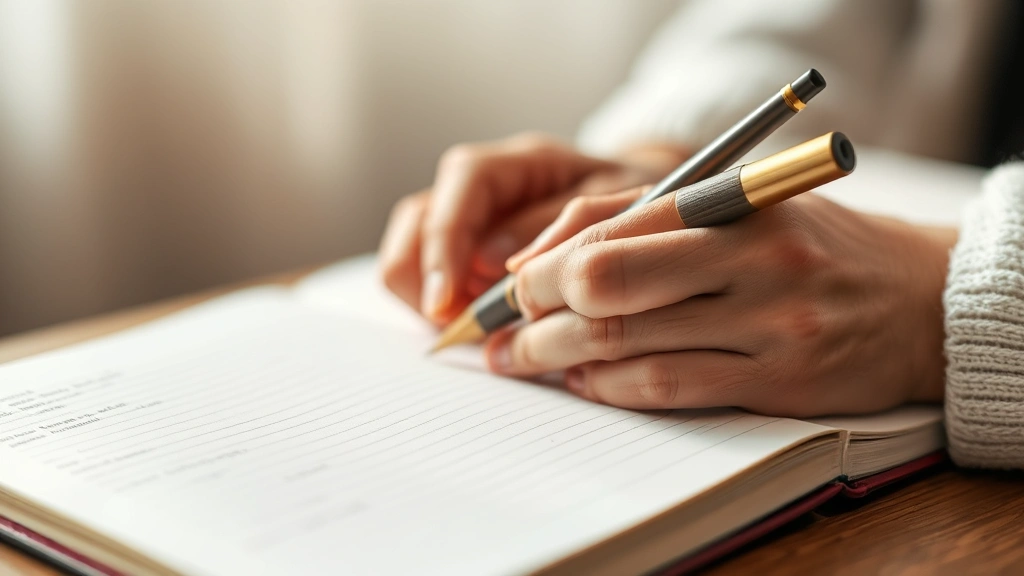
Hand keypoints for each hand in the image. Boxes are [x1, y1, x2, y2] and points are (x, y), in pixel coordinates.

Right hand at [378, 133, 688, 323]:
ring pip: (413, 248)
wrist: (658, 211)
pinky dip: (442, 305)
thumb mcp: (622, 208)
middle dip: (419, 276)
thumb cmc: (646, 206)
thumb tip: (494, 263)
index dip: (445, 240)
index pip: (463, 180)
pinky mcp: (472, 254)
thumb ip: (562, 227)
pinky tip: (475, 325)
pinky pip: (435, 277)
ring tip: (465, 327)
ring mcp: (474, 221)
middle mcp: (488, 186)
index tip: (445, 299)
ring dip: (425, 294)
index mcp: (524, 162)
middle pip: (418, 216)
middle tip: (449, 324)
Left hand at [486, 190, 956, 417]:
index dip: (539, 262)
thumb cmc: (810, 245)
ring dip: (555, 356)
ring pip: (626, 341)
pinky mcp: (779, 380)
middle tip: (504, 331)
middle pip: (604, 282)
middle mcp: (749, 258)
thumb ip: (644, 216)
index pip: (607, 225)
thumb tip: (541, 254)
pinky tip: (584, 384)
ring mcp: (767, 323)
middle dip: (534, 311)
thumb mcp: (739, 204)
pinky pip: (668, 387)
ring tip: (522, 362)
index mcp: (731, 202)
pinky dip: (610, 388)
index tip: (508, 288)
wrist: (918, 297)